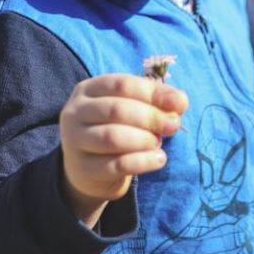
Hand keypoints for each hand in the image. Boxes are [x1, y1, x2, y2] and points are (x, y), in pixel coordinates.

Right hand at [58, 73, 187, 224]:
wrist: (89, 169)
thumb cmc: (116, 129)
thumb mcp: (131, 109)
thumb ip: (155, 102)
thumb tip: (180, 102)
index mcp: (88, 89)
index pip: (122, 84)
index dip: (153, 93)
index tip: (180, 104)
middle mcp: (75, 112)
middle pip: (116, 110)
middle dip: (151, 117)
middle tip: (173, 125)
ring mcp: (74, 141)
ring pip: (112, 137)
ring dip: (144, 140)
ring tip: (158, 143)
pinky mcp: (82, 168)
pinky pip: (116, 165)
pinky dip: (143, 161)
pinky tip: (159, 159)